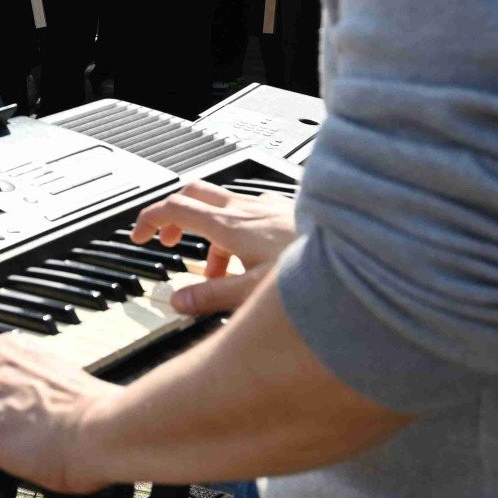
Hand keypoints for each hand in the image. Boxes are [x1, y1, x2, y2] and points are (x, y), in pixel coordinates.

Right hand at [129, 181, 296, 316]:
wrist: (359, 248)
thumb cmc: (309, 268)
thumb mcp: (250, 292)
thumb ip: (211, 297)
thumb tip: (178, 302)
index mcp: (228, 223)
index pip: (174, 208)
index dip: (149, 219)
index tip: (138, 235)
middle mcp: (245, 208)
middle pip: (193, 195)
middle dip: (174, 216)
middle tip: (168, 241)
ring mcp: (265, 207)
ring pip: (222, 206)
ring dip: (208, 232)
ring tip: (216, 271)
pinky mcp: (285, 211)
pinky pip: (248, 213)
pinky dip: (236, 231)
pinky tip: (251, 259)